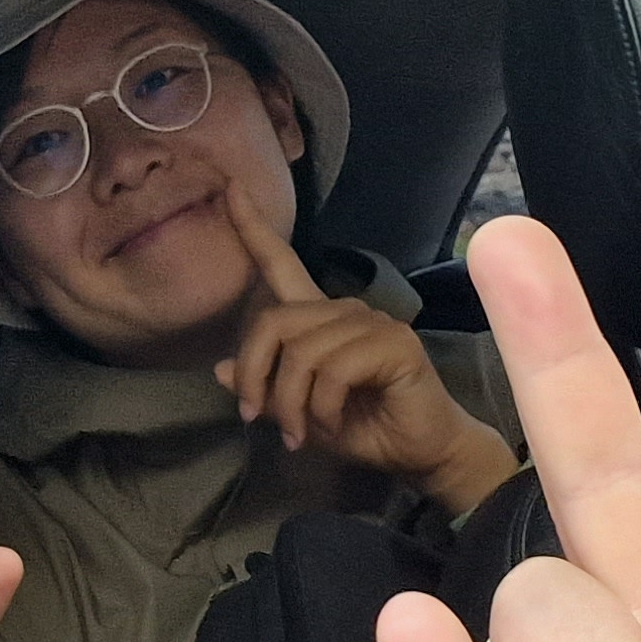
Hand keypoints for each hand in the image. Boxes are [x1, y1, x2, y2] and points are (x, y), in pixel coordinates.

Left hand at [215, 194, 514, 513]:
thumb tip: (219, 369)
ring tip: (302, 434)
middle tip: (258, 419)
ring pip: (301, 353)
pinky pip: (333, 370)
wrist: (421, 452)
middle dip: (256, 377)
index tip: (230, 189)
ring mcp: (373, 322)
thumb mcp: (300, 412)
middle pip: (274, 322)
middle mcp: (345, 310)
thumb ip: (266, 389)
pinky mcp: (394, 343)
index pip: (281, 264)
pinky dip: (322, 407)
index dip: (253, 229)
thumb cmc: (364, 427)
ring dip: (291, 404)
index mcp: (320, 318)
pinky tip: (333, 424)